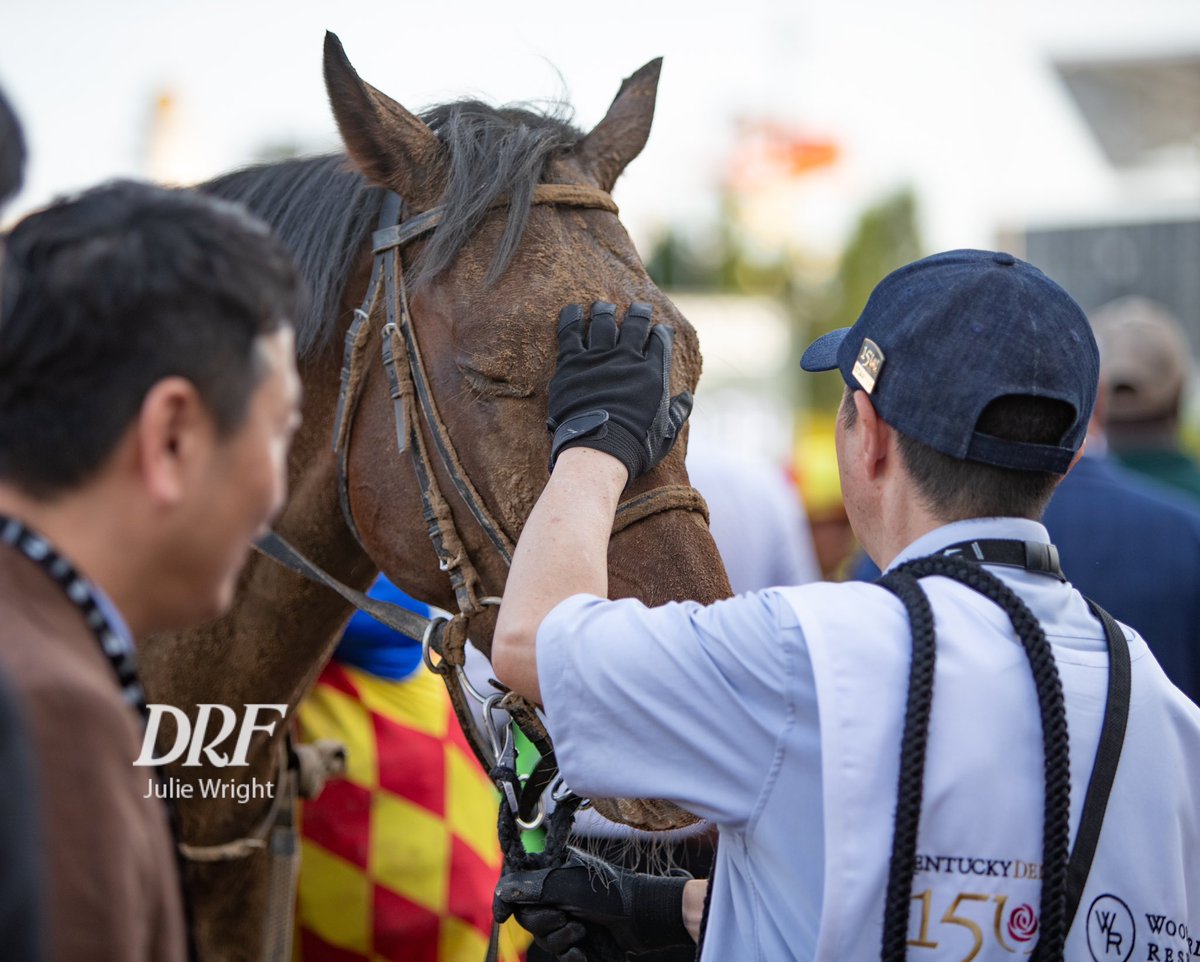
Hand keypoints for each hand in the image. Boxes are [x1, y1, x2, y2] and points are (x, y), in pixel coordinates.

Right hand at [494, 847, 692, 960]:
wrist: (645, 919)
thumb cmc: (611, 894)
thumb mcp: (568, 887)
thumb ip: (533, 888)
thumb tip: (503, 889)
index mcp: (554, 871)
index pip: (518, 884)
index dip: (506, 899)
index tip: (500, 916)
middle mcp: (558, 893)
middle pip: (527, 916)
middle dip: (543, 923)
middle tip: (564, 918)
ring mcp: (569, 917)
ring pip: (543, 938)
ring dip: (560, 939)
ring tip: (582, 933)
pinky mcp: (579, 940)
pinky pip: (560, 954)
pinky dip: (570, 955)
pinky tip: (583, 952)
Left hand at [547, 302, 692, 483]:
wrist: (598, 450)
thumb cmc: (635, 446)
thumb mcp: (666, 433)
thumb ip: (678, 412)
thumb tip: (687, 398)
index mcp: (652, 373)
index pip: (660, 341)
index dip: (661, 333)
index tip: (660, 330)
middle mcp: (627, 359)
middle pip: (635, 325)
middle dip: (639, 313)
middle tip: (639, 306)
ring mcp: (598, 358)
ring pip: (603, 323)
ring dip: (605, 311)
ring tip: (604, 306)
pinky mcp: (571, 364)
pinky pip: (570, 333)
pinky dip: (572, 319)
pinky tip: (573, 310)